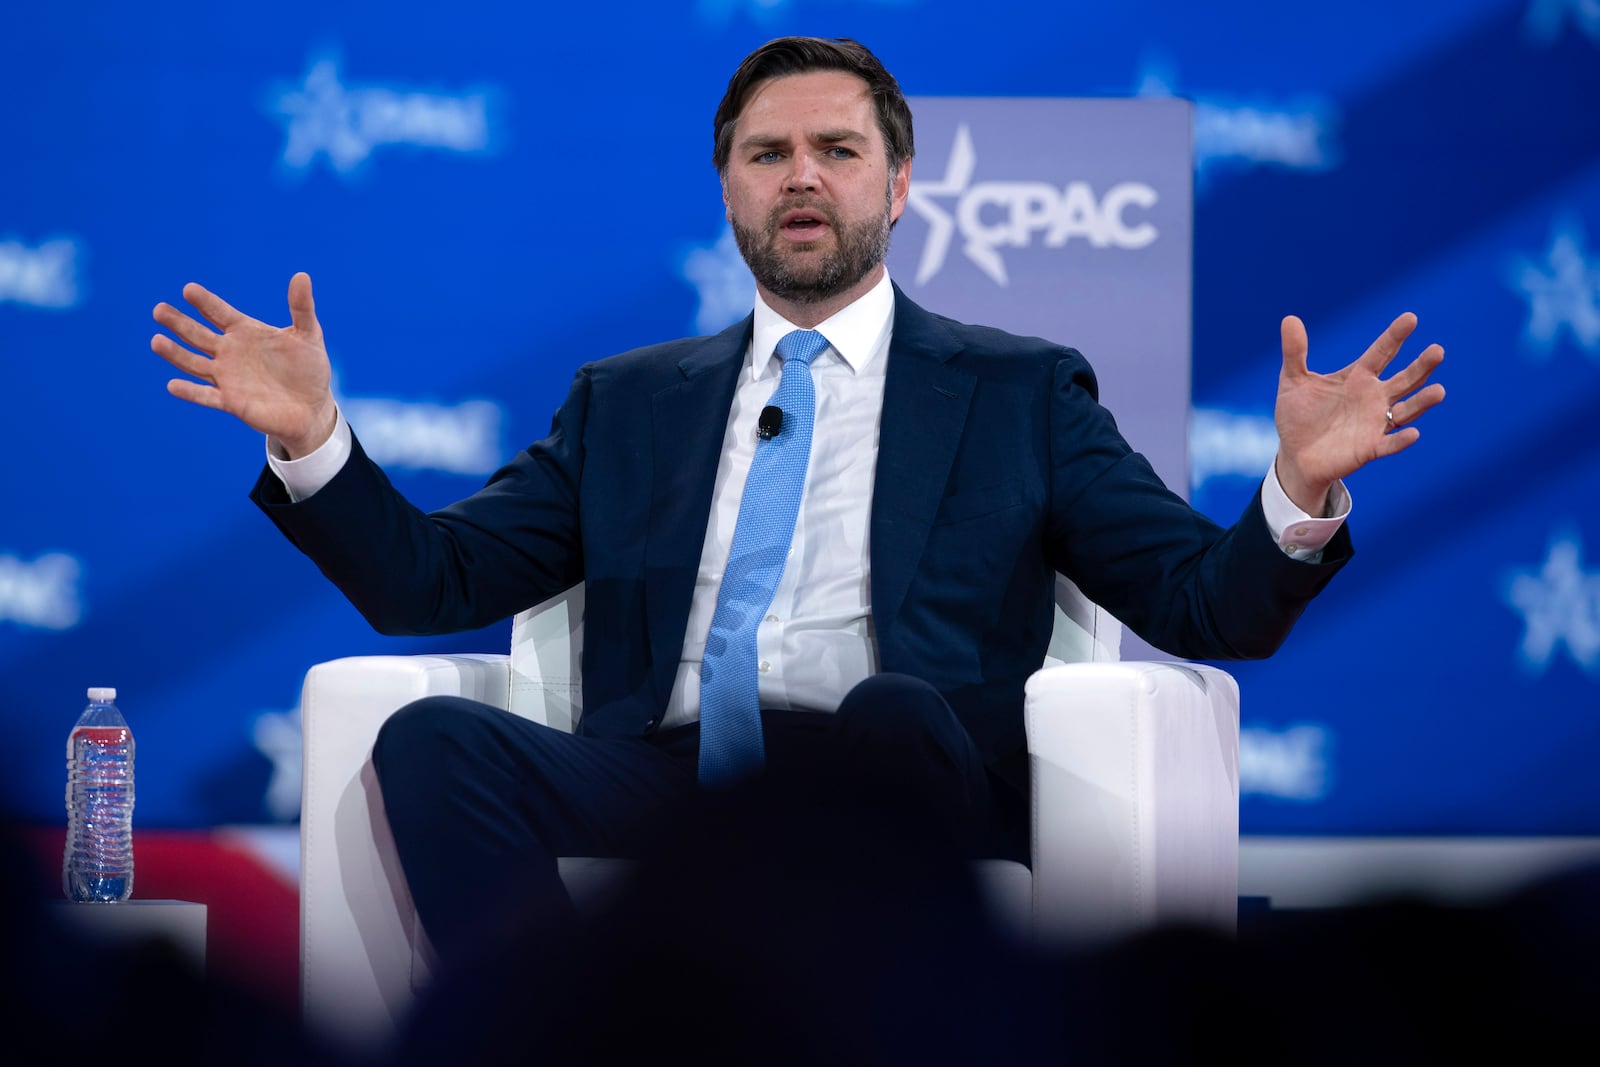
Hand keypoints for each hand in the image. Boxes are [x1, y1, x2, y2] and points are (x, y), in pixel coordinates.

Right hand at [152, 272, 337, 457]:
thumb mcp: (309, 335)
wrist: (312, 407)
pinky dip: (190, 392)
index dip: (205, 302)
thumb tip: (301, 275)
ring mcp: (228, 377)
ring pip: (194, 363)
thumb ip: (302, 307)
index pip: (219, 313)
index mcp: (246, 332)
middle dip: (179, 323)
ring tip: (156, 341)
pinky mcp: (232, 402)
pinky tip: (173, 385)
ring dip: (175, 353)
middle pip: (198, 335)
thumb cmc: (309, 369)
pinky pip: (207, 396)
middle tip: (159, 309)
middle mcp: (231, 352)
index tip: (188, 290)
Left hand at [1273, 312, 1444, 514]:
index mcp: (1358, 377)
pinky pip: (1390, 444)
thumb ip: (1295, 352)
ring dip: (1422, 401)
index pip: (1381, 352)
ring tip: (1439, 391)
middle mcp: (1374, 397)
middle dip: (1422, 366)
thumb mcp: (1293, 382)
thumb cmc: (1298, 416)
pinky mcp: (1370, 448)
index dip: (1395, 336)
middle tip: (1438, 351)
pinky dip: (1401, 440)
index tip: (1410, 318)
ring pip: (1406, 410)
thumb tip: (1289, 318)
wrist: (1294, 455)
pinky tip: (1413, 433)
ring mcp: (1375, 423)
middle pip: (1405, 379)